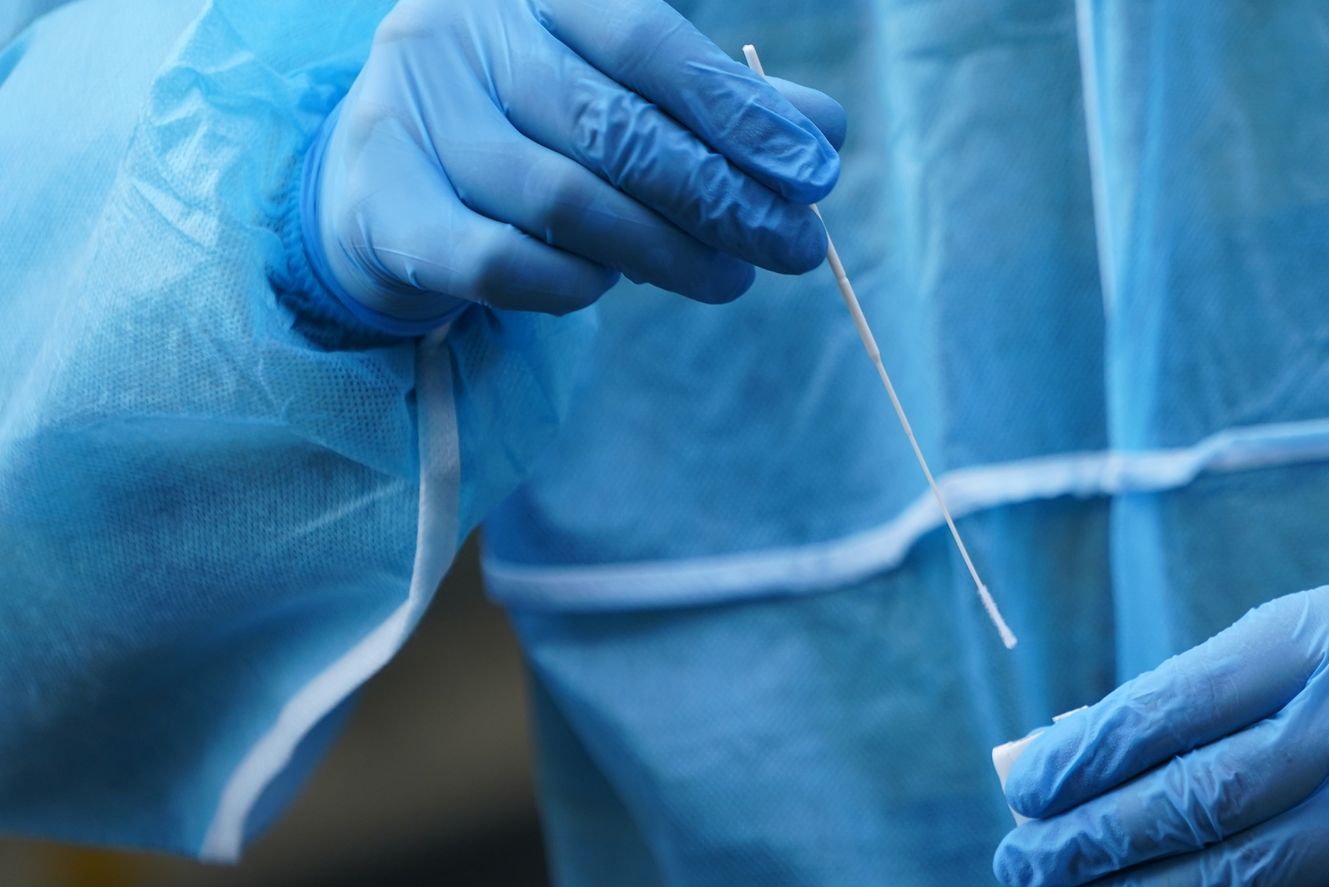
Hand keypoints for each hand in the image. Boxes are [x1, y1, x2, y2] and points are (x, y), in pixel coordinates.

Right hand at [300, 0, 845, 332]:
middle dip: (721, 198)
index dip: (738, 110)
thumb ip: (717, 108)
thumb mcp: (617, 98)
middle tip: (793, 250)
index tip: (815, 174)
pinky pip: (503, 264)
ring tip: (726, 278)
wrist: (380, 181)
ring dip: (663, 252)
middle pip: (615, 127)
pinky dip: (572, 285)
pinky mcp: (382, 206)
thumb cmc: (523, 127)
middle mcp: (456, 33)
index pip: (646, 39)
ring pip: (565, 200)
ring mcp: (408, 115)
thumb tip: (824, 131)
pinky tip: (604, 287)